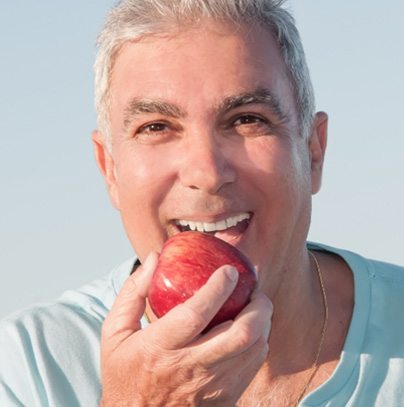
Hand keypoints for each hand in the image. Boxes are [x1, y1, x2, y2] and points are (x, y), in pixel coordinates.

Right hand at [100, 252, 272, 405]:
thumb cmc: (125, 373)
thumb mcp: (115, 332)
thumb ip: (132, 292)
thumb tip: (154, 258)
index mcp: (159, 347)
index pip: (195, 313)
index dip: (218, 288)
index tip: (229, 270)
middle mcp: (189, 368)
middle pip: (240, 334)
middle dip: (257, 306)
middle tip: (255, 290)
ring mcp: (210, 388)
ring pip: (253, 350)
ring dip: (263, 322)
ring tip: (256, 306)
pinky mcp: (224, 399)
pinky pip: (253, 366)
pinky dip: (259, 343)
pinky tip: (252, 331)